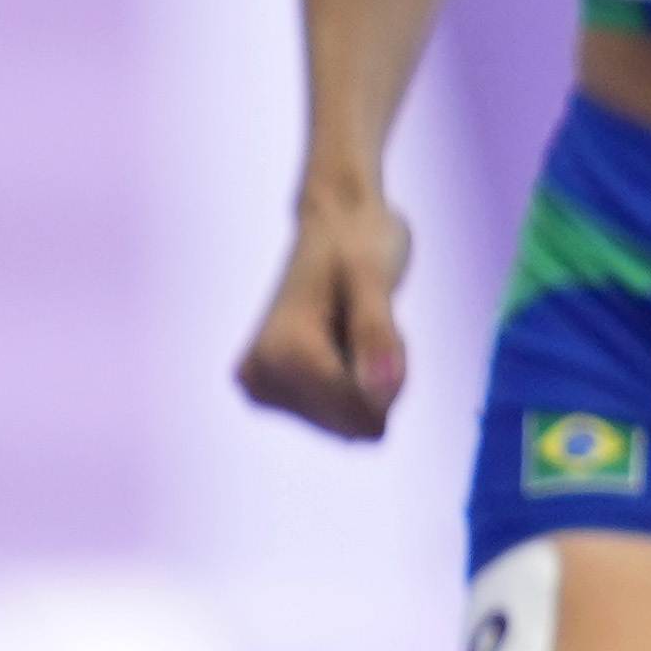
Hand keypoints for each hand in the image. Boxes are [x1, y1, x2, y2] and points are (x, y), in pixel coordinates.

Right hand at [233, 171, 415, 443]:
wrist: (334, 226)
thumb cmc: (359, 244)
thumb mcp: (376, 280)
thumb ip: (378, 336)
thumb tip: (382, 396)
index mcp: (281, 353)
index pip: (361, 411)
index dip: (391, 370)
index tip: (376, 315)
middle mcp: (259, 378)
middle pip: (357, 424)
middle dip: (378, 379)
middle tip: (367, 320)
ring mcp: (260, 390)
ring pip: (351, 424)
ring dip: (369, 380)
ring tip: (353, 326)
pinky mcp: (269, 395)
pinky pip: (339, 418)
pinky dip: (356, 384)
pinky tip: (343, 340)